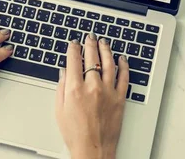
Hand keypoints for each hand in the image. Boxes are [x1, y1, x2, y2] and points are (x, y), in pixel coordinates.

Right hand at [55, 34, 128, 158]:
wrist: (93, 150)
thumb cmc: (75, 134)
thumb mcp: (60, 109)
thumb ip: (61, 87)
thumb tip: (64, 72)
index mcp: (75, 89)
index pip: (73, 60)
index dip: (73, 48)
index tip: (74, 43)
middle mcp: (92, 87)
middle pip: (92, 58)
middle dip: (90, 44)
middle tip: (90, 37)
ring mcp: (108, 92)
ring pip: (109, 63)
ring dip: (106, 50)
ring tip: (104, 42)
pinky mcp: (120, 99)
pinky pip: (124, 77)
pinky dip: (123, 66)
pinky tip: (121, 59)